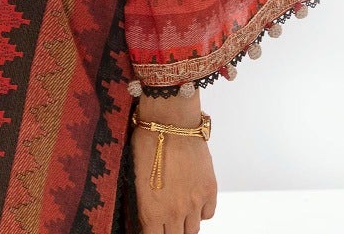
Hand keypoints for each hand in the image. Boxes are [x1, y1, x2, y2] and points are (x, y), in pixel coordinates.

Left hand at [131, 93, 217, 233]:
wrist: (170, 120)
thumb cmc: (146, 141)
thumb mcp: (134, 175)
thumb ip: (142, 202)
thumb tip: (144, 215)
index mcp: (151, 211)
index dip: (151, 233)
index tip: (151, 228)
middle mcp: (175, 213)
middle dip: (169, 230)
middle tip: (166, 220)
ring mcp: (194, 203)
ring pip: (193, 229)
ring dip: (185, 223)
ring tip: (179, 209)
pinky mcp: (209, 190)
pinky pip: (208, 214)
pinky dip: (201, 211)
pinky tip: (193, 200)